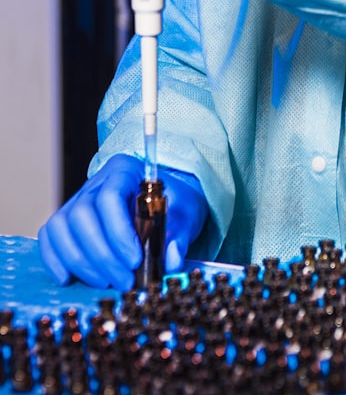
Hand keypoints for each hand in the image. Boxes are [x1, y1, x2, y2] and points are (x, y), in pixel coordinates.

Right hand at [38, 154, 207, 290]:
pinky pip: (50, 237)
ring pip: (61, 227)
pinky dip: (55, 259)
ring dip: (80, 262)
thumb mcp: (187, 214)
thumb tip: (170, 260)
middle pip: (82, 215)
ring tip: (107, 283)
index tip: (135, 260)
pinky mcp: (69, 221)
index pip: (110, 197)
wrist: (170, 202)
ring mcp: (78, 200)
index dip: (118, 232)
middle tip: (125, 281)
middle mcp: (96, 183)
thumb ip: (180, 236)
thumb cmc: (176, 204)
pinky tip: (69, 279)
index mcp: (125, 171)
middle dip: (101, 254)